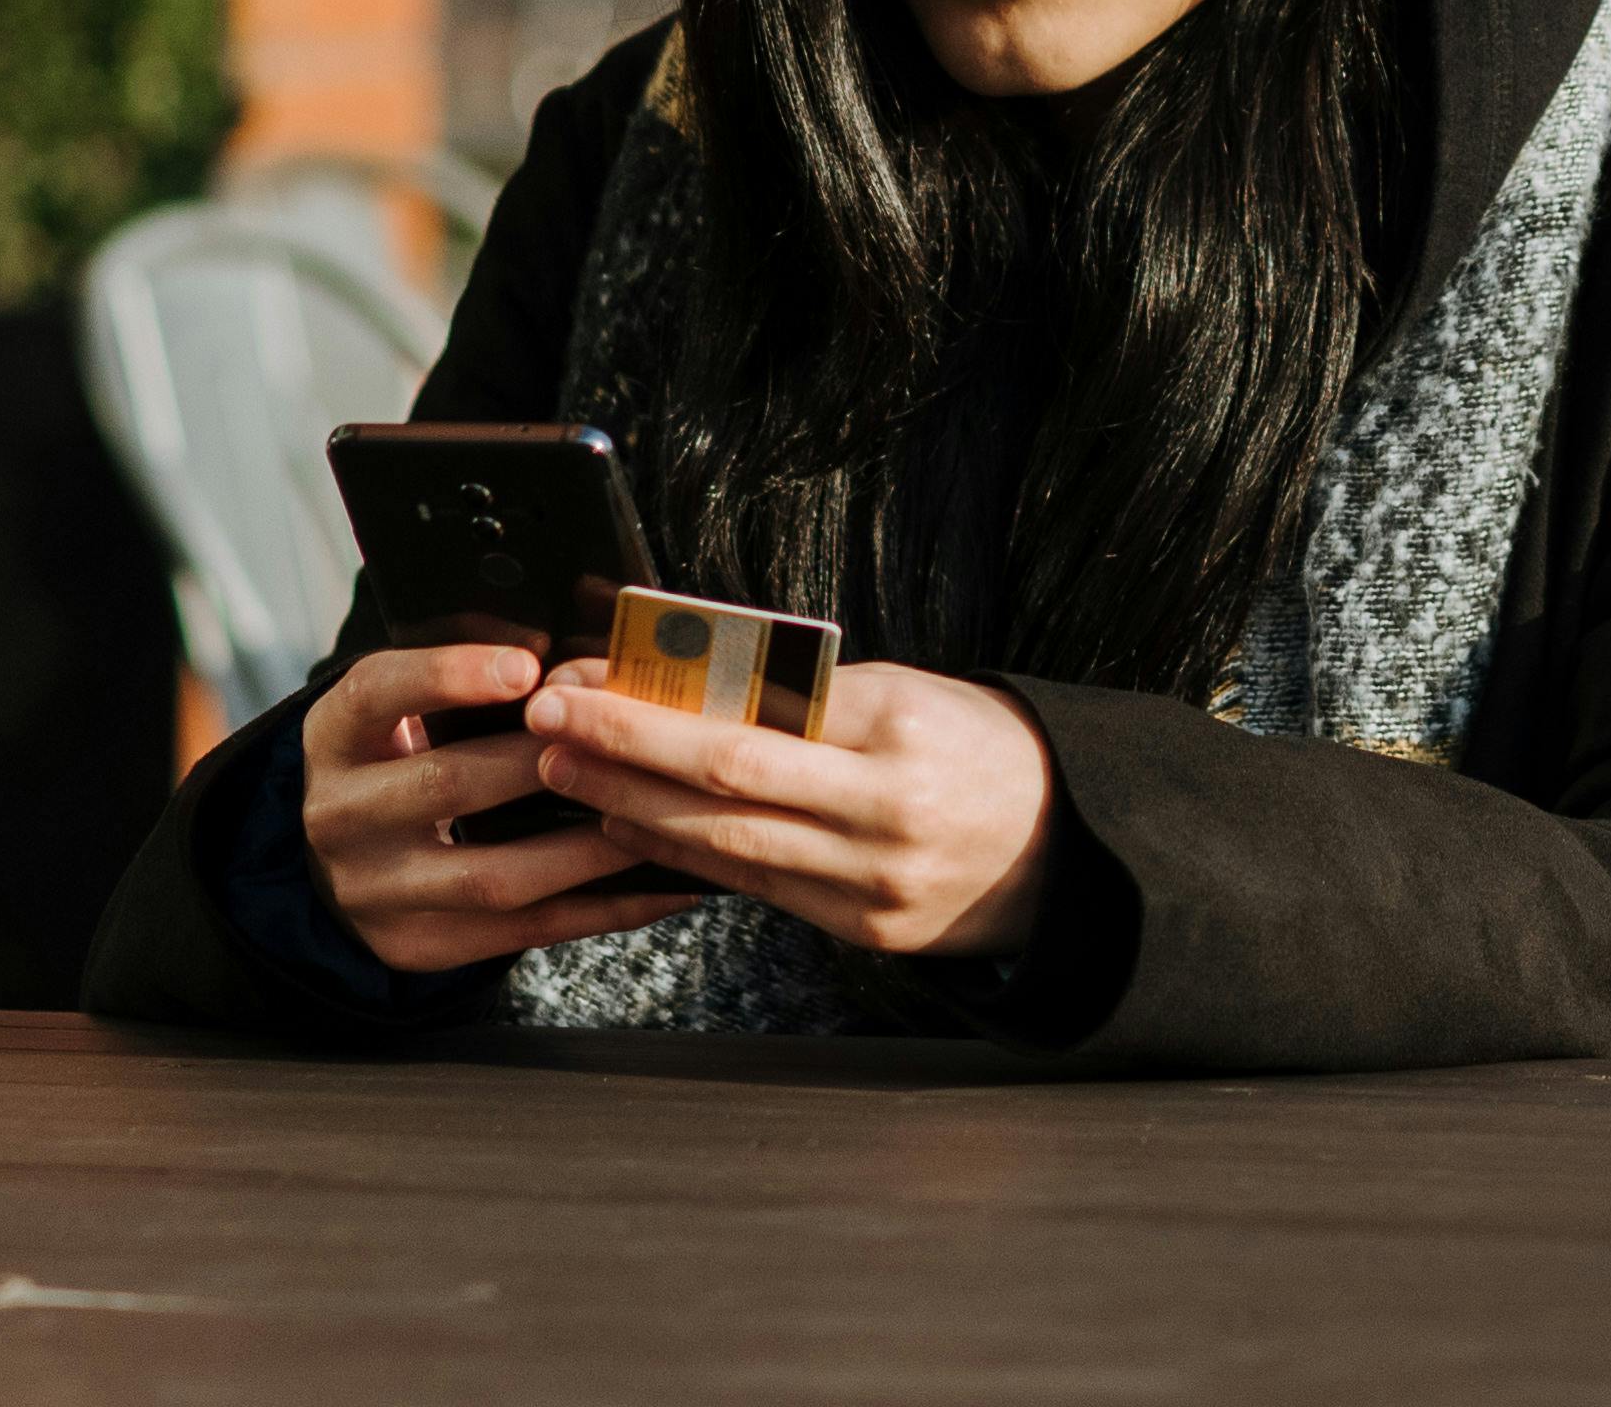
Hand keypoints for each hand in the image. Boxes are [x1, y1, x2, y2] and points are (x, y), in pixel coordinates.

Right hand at [294, 641, 694, 974]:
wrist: (330, 862)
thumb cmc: (393, 760)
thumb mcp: (395, 712)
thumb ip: (459, 683)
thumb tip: (567, 661)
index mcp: (336, 737)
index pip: (378, 693)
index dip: (450, 675)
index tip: (527, 666)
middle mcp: (340, 815)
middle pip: (445, 784)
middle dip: (541, 763)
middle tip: (619, 741)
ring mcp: (373, 890)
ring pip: (490, 874)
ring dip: (583, 849)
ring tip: (652, 819)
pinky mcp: (415, 944)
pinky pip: (518, 933)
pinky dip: (596, 911)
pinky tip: (656, 888)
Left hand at [524, 659, 1058, 964]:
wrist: (1063, 839)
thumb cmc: (970, 743)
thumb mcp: (905, 693)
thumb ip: (807, 700)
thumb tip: (686, 684)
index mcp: (898, 726)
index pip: (751, 715)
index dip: (654, 705)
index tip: (582, 681)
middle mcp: (886, 807)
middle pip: (727, 781)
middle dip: (623, 751)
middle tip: (546, 726)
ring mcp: (876, 879)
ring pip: (731, 846)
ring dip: (636, 810)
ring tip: (568, 777)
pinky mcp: (869, 929)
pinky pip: (761, 889)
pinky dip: (689, 858)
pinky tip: (633, 830)